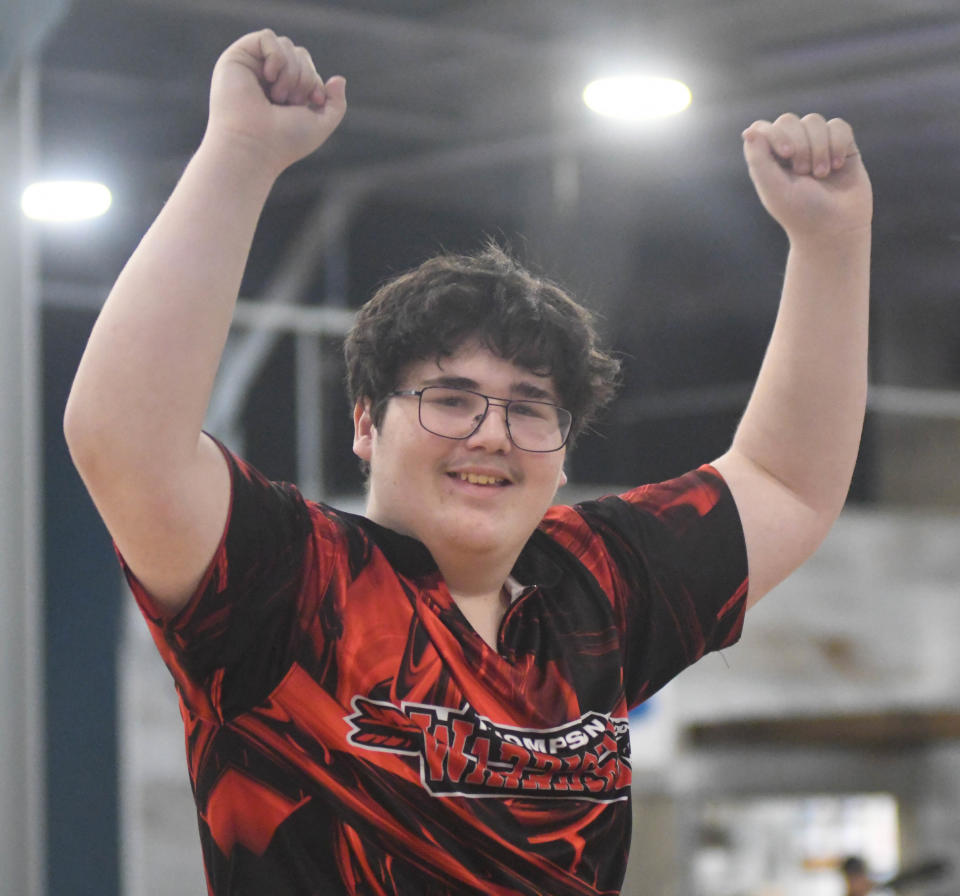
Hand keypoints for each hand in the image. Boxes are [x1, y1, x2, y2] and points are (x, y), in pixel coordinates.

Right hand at [204, 29, 346, 174]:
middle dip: (305, 77)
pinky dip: (276, 57)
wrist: (253, 146)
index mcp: (284, 92)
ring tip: (278, 97)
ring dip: (291, 73)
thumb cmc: (284, 141)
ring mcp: (251, 67)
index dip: (315, 82)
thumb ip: (336, 104)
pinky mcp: (237, 57)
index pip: (308, 68)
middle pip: (299, 53)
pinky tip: (269, 77)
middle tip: (292, 103)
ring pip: (286, 45)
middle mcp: (267, 78)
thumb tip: (339, 78)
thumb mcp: (321, 124)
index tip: (313, 102)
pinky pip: (267, 37)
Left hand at [742, 113, 871, 243]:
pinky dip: (838, 144)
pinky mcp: (842, 146)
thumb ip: (758, 159)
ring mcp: (816, 146)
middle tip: (804, 173)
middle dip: (800, 144)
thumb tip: (749, 130)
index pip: (763, 128)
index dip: (775, 134)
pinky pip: (839, 126)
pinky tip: (837, 166)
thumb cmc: (800, 213)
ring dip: (819, 148)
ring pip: (814, 121)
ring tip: (822, 174)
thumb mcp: (773, 188)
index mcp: (768, 160)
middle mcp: (791, 150)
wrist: (836, 228)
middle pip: (789, 120)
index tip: (786, 154)